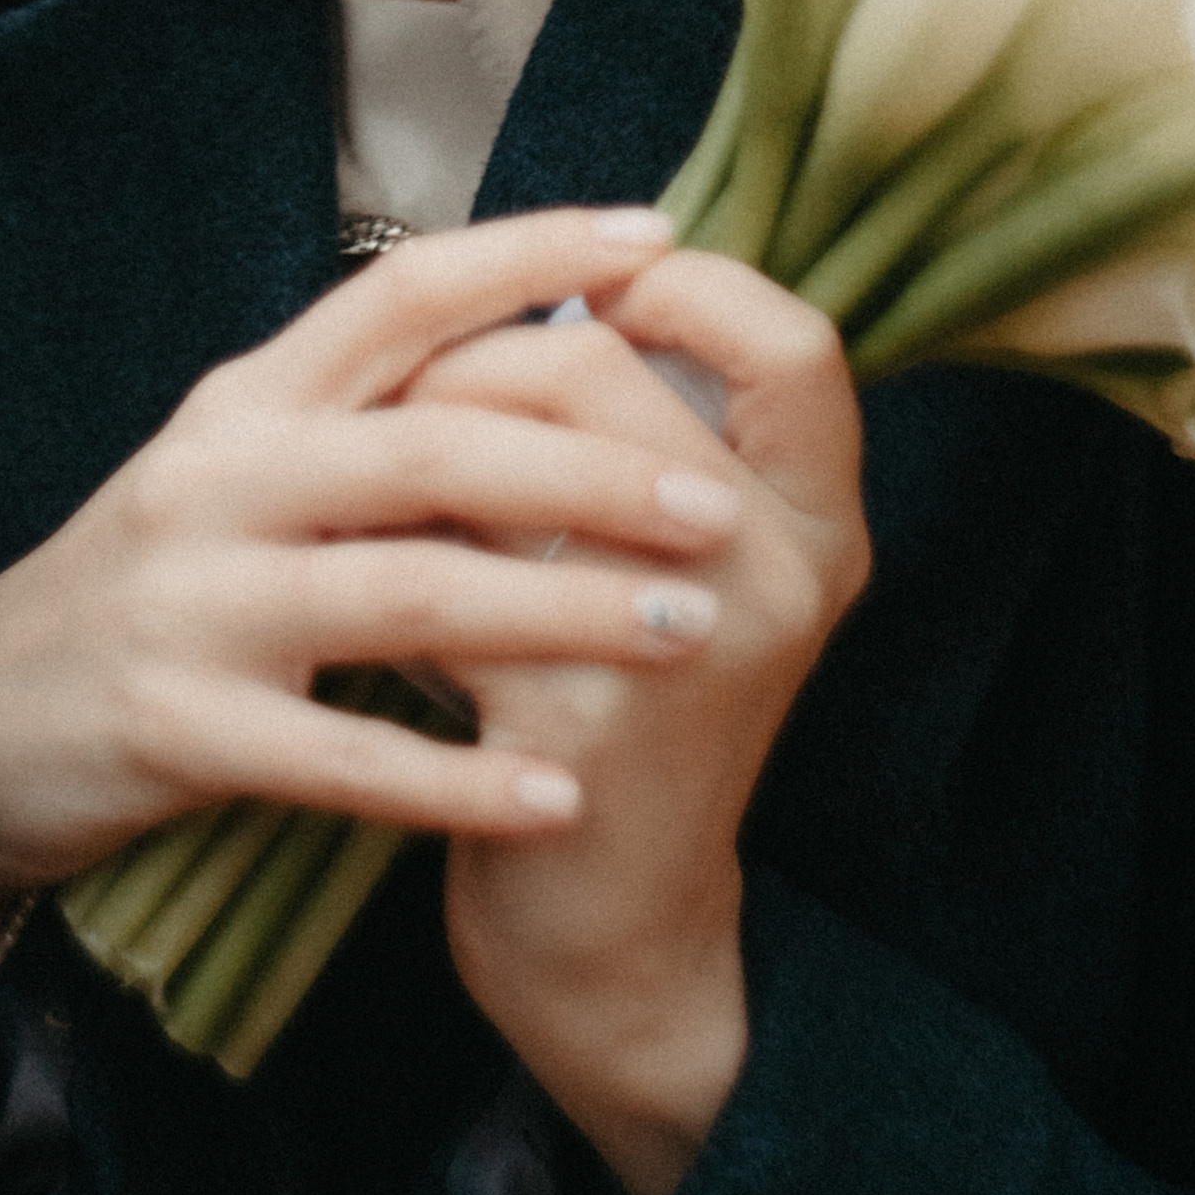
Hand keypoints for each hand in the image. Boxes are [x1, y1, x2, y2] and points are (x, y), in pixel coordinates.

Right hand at [0, 207, 739, 984]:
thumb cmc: (160, 584)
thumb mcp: (242, 466)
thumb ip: (368, 414)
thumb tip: (550, 347)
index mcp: (254, 398)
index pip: (403, 292)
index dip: (531, 254)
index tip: (660, 240)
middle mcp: (225, 475)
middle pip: (432, 449)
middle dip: (587, 471)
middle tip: (714, 501)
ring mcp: (196, 601)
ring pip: (407, 594)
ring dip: (557, 613)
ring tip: (685, 631)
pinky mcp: (179, 727)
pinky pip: (344, 757)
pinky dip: (459, 780)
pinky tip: (557, 798)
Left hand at [416, 253, 869, 1194]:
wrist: (606, 922)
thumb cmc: (621, 695)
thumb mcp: (683, 561)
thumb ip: (654, 430)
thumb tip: (548, 272)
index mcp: (821, 522)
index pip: (793, 340)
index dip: (686, 286)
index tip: (595, 293)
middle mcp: (783, 578)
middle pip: (599, 368)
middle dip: (473, 358)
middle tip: (413, 398)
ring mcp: (684, 651)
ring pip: (506, 457)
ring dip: (417, 447)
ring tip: (380, 473)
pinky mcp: (575, 722)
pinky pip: (445, 573)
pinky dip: (391, 562)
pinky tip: (372, 586)